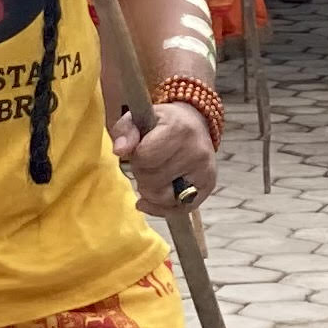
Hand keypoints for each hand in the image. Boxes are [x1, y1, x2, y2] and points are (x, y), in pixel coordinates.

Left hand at [116, 97, 218, 216]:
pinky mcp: (208, 186)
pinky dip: (161, 207)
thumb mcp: (140, 118)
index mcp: (179, 129)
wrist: (195, 125)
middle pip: (153, 180)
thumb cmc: (163, 124)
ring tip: (155, 175)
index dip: (136, 157)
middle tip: (148, 163)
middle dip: (142, 174)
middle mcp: (196, 151)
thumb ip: (125, 131)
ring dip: (151, 191)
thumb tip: (119, 151)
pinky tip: (153, 198)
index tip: (141, 150)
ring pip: (163, 198)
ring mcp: (204, 171)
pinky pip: (179, 209)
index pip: (145, 157)